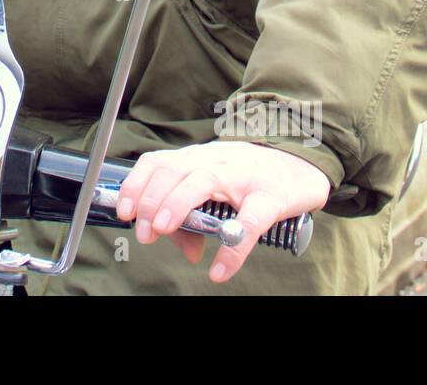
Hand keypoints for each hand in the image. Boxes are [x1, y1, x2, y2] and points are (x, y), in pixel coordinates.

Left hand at [115, 141, 330, 282]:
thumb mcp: (218, 188)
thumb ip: (195, 217)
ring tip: (163, 231)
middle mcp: (214, 161)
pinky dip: (231, 248)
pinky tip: (219, 269)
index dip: (135, 185)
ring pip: (202, 181)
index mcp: (197, 158)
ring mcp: (243, 176)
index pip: (157, 162)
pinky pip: (248, 222)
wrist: (303, 160)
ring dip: (176, 205)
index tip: (123, 211)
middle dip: (151, 200)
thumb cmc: (252, 175)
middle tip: (144, 231)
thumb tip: (185, 250)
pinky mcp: (271, 197)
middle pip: (173, 170)